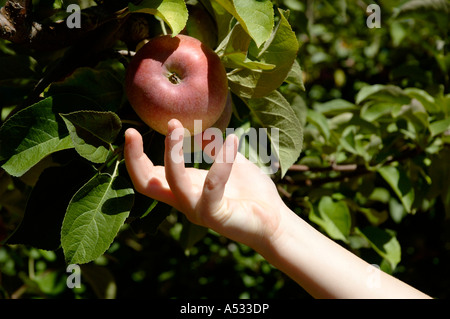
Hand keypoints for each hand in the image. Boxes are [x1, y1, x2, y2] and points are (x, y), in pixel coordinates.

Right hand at [124, 119, 285, 249]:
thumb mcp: (232, 163)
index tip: (131, 131)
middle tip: (132, 132)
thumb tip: (202, 131)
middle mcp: (185, 201)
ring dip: (172, 152)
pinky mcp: (215, 215)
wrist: (276, 221)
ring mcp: (197, 210)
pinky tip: (232, 140)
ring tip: (176, 126)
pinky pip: (212, 184)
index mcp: (184, 189)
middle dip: (135, 158)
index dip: (134, 156)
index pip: (148, 176)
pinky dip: (221, 160)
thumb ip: (215, 149)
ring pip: (173, 181)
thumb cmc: (253, 194)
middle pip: (146, 184)